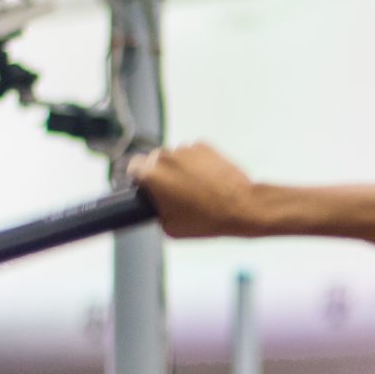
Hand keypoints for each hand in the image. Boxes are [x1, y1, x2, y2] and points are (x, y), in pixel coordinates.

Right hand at [128, 143, 263, 238]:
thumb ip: (156, 210)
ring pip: (175, 157)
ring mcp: (186, 149)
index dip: (138, 178)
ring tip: (196, 188)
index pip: (133, 167)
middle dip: (161, 174)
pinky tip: (208, 180)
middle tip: (174, 192)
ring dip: (180, 168)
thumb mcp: (170, 227)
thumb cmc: (207, 219)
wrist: (241, 207)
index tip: (145, 185)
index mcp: (151, 175)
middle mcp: (165, 157)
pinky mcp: (204, 145)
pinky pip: (193, 154)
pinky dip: (197, 163)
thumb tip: (157, 205)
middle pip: (154, 161)